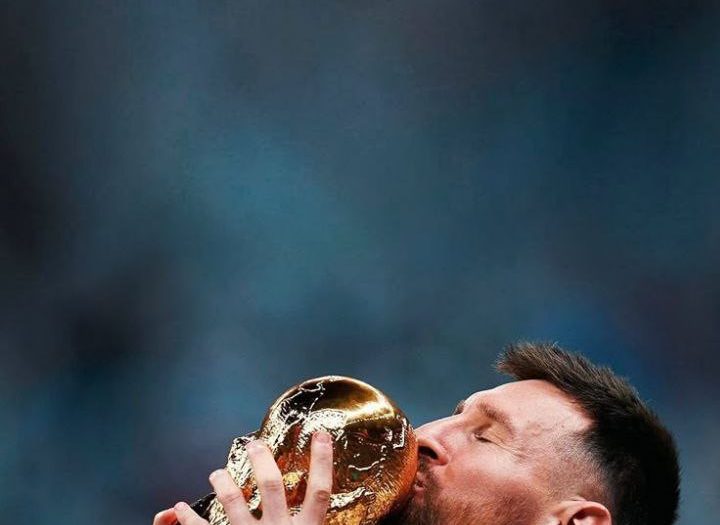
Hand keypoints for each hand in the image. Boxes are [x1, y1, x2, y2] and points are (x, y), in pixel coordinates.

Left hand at [153, 431, 333, 524]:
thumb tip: (338, 515)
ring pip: (234, 503)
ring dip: (224, 484)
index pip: (319, 491)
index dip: (322, 461)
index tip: (320, 434)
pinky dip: (189, 520)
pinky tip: (179, 509)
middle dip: (263, 461)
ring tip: (216, 472)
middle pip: (273, 487)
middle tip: (254, 444)